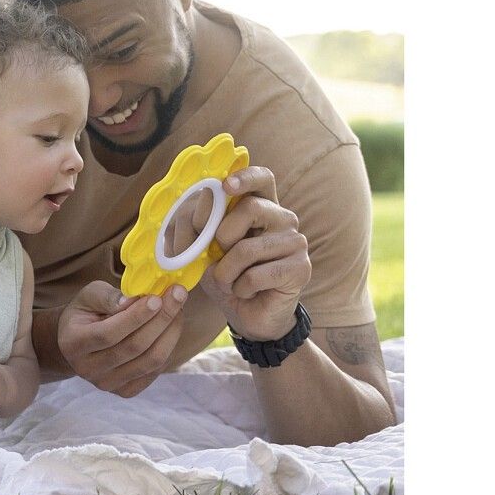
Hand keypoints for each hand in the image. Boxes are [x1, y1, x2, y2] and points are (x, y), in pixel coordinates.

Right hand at [57, 279, 187, 397]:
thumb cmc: (85, 313)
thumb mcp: (89, 296)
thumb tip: (135, 300)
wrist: (78, 342)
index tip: (157, 298)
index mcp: (73, 343)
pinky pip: (154, 371)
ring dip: (170, 332)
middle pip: (135, 347)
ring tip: (178, 309)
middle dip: (161, 319)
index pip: (109, 333)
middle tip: (178, 295)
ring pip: (150, 361)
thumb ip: (109, 297)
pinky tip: (170, 328)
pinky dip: (168, 348)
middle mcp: (88, 369)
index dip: (136, 317)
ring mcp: (107, 384)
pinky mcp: (125, 391)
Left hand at [198, 166, 310, 340]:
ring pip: (247, 248)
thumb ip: (196, 229)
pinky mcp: (301, 268)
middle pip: (250, 208)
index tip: (226, 185)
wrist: (248, 317)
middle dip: (222, 235)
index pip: (262, 178)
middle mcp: (283, 218)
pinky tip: (246, 292)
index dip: (245, 177)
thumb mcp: (203, 251)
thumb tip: (194, 211)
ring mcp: (295, 242)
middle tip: (219, 254)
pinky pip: (256, 275)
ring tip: (230, 281)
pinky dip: (240, 287)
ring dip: (226, 271)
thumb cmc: (227, 277)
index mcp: (261, 206)